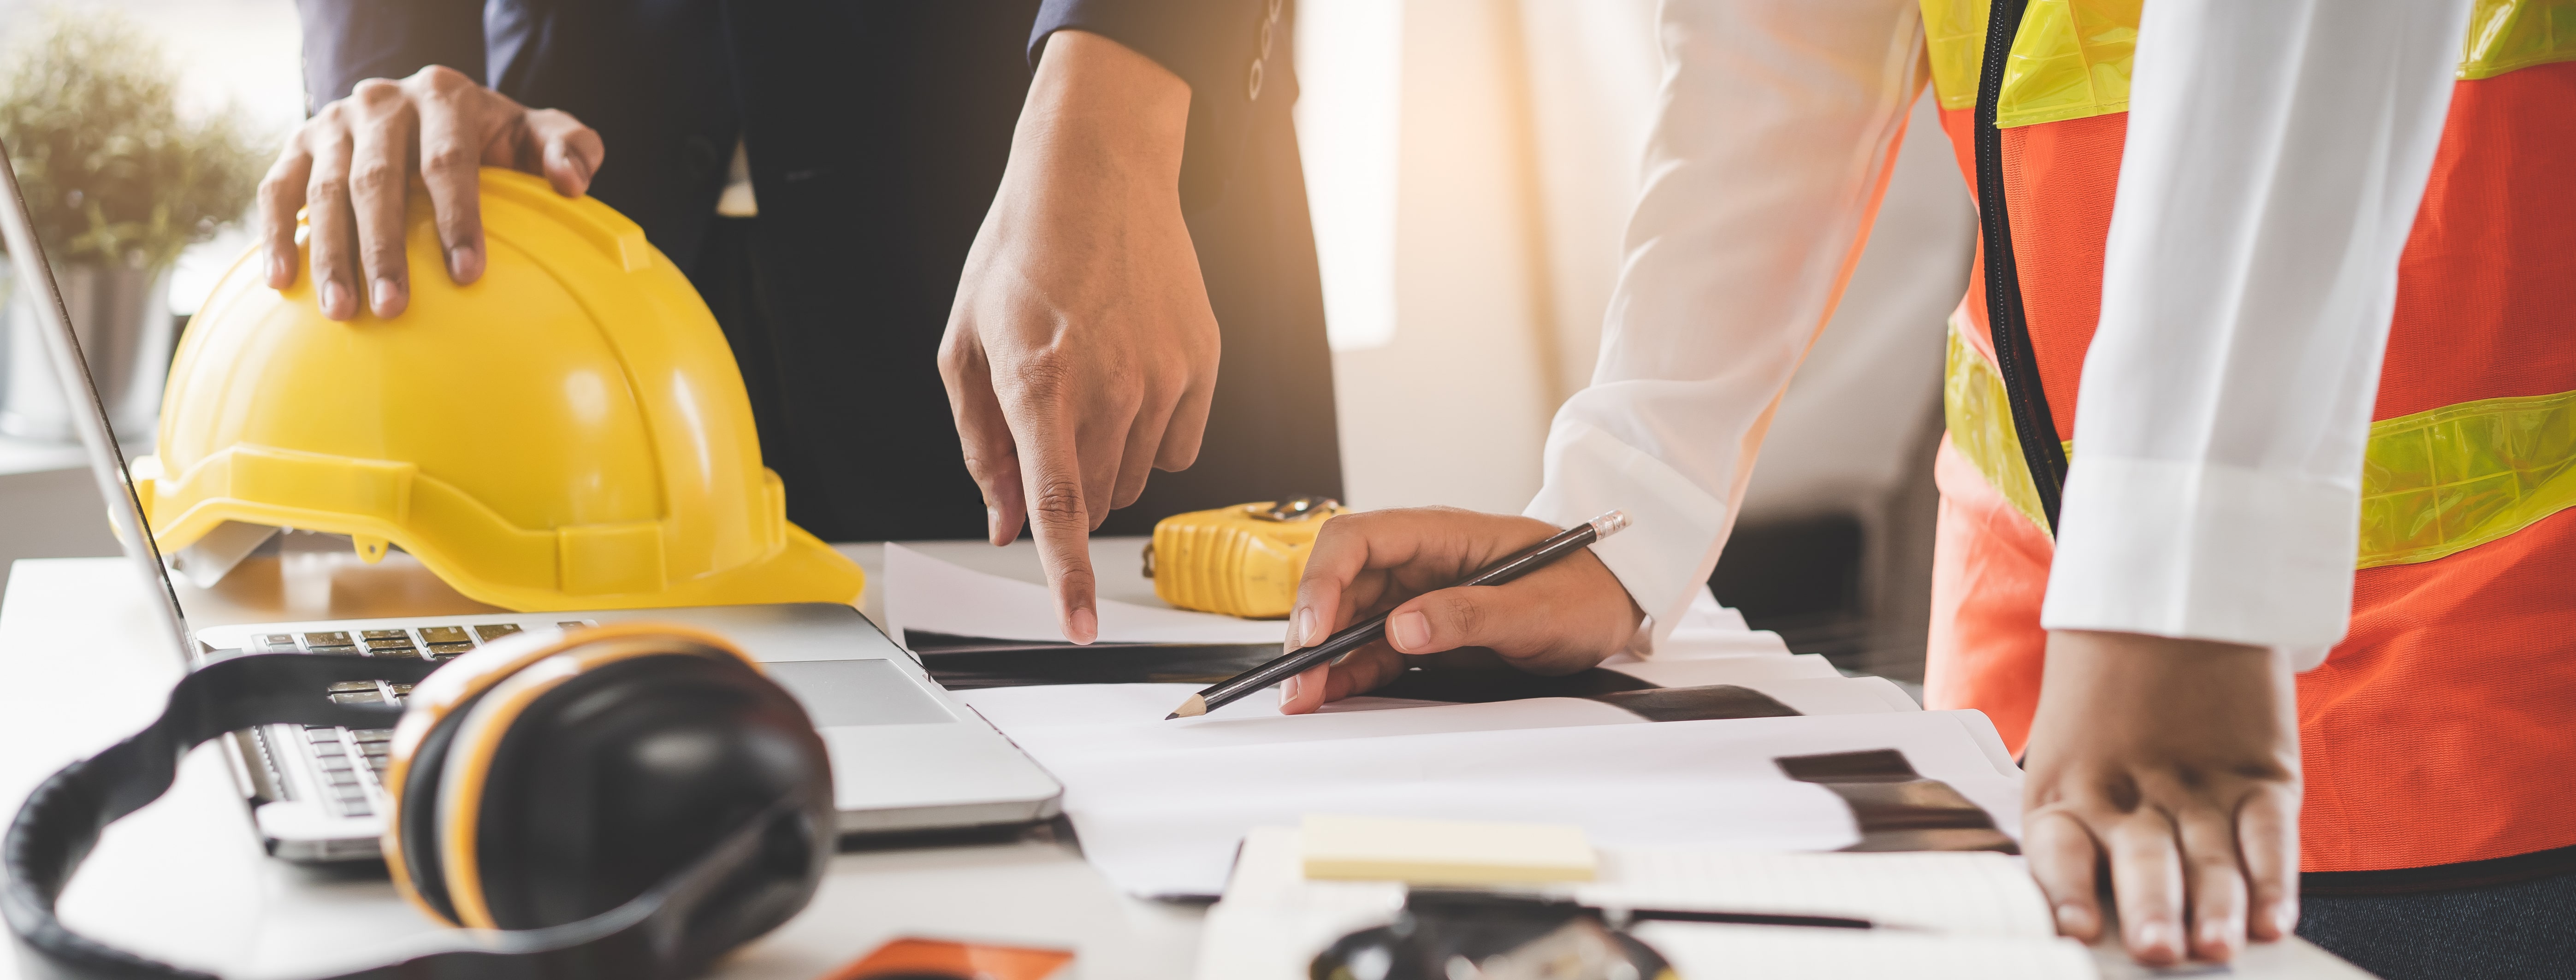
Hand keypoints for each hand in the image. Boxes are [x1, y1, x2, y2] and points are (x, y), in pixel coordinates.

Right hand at [259, 65, 602, 320]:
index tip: (468, 274)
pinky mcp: (298, 145)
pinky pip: (278, 191)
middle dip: (384, 248)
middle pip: (378, 180)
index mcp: (443, 97)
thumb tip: (571, 182)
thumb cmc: (492, 137)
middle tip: (393, 308)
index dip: (457, 217)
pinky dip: (276, 235)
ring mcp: (335, 123)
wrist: (429, 108)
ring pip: (325, 191)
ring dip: (331, 255)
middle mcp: (382, 102)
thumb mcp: (535, 133)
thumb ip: (569, 147)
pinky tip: (281, 284)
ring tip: (343, 313)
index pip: (448, 161)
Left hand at [941, 30, 1217, 643]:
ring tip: (1087, 385)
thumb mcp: (966, 346)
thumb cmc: (1022, 250)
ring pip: (1139, 474)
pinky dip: (1152, 436)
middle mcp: (1109, 385)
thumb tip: (1004, 522)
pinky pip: (1181, 443)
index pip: (1060, 508)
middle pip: (1098, 498)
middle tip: (1049, 431)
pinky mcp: (1202, 362)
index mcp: (1039, 384)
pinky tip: (1131, 383)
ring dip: (1107, 460)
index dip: (1069, 579)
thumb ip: (982, 444)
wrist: (1097, 174)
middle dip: (1069, 491)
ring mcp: (1165, 375)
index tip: (1081, 628)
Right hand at [1276, 508, 1645, 713]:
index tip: (1316, 630)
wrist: (1618, 602)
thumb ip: (1471, 615)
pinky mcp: (1426, 630)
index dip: (1325, 581)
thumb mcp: (1536, 608)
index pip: (1358, 541)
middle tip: (1298, 679)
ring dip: (1322, 657)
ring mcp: (1419, 595)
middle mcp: (1420, 561)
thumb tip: (1403, 627)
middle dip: (1311, 629)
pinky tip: (1330, 694)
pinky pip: (1374, 648)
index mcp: (1441, 535)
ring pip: (1349, 619)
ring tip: (1303, 697)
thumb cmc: (1585, 589)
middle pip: (1341, 583)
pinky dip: (1349, 672)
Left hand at [2022, 630, 2300, 964]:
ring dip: (2215, 909)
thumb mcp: (2066, 751)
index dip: (2068, 889)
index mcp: (2069, 791)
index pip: (2061, 852)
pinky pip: (2268, 833)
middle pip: (2144, 861)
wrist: (2172, 595)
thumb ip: (2075, 825)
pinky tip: (2273, 917)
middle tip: (2155, 948)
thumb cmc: (2104, 684)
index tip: (2075, 926)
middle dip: (2151, 910)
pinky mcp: (2260, 774)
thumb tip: (2079, 915)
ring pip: (2209, 858)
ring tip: (2216, 945)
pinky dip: (2274, 879)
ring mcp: (2201, 785)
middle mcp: (2134, 795)